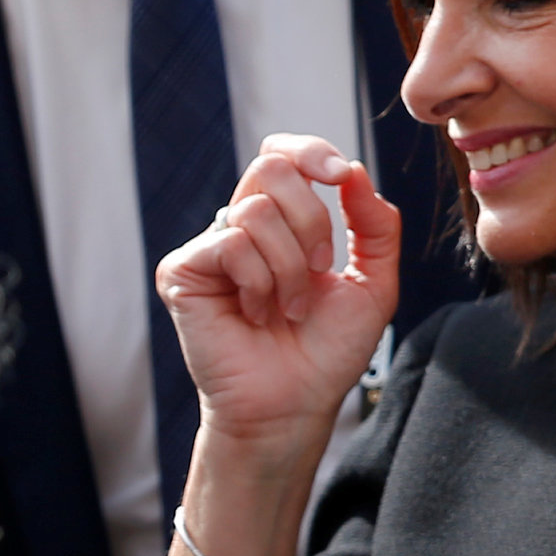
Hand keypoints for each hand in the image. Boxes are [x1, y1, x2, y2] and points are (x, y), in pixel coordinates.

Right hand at [156, 134, 401, 468]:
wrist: (293, 404)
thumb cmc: (326, 351)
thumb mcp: (373, 282)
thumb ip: (374, 226)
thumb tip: (355, 172)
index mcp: (280, 224)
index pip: (281, 156)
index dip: (310, 151)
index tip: (340, 176)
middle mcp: (239, 228)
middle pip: (269, 169)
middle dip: (311, 220)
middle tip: (320, 270)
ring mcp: (207, 249)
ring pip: (255, 212)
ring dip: (290, 267)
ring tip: (287, 307)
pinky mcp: (181, 272)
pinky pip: (231, 244)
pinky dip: (259, 281)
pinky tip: (255, 313)